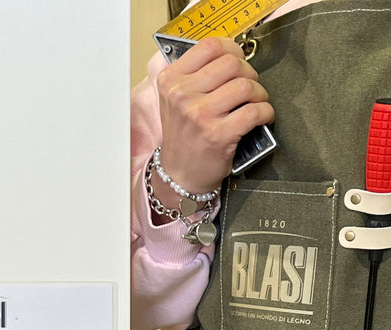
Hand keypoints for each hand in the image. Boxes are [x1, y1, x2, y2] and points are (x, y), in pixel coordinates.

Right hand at [153, 37, 274, 207]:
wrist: (179, 175)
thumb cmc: (183, 138)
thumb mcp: (174, 101)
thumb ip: (194, 76)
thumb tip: (230, 57)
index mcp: (171, 81)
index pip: (209, 47)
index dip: (233, 49)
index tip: (239, 60)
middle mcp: (182, 95)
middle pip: (231, 63)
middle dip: (249, 73)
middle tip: (250, 86)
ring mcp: (199, 115)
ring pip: (245, 86)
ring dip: (260, 93)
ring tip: (257, 102)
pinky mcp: (218, 135)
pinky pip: (254, 111)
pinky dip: (265, 112)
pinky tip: (262, 117)